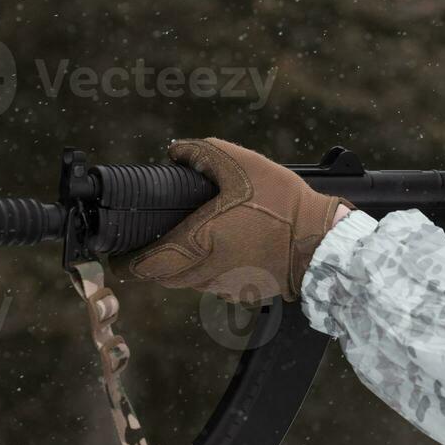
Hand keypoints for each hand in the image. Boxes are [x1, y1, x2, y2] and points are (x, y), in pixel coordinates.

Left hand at [114, 137, 350, 303]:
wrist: (323, 243)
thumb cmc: (282, 207)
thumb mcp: (241, 164)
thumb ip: (201, 153)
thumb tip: (177, 152)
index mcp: (197, 244)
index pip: (145, 266)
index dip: (126, 262)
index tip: (120, 252)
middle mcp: (207, 272)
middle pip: (164, 278)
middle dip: (154, 262)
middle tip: (153, 242)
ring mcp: (228, 287)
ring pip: (190, 282)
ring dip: (184, 266)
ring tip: (193, 240)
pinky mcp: (248, 292)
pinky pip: (217, 284)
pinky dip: (213, 270)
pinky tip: (228, 249)